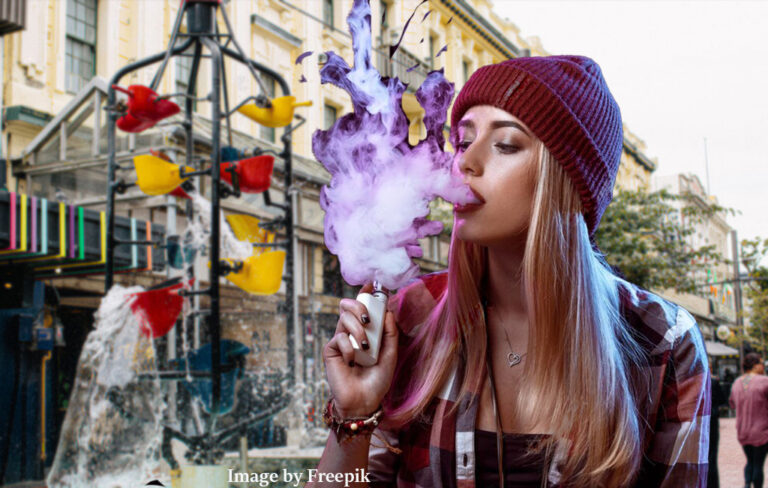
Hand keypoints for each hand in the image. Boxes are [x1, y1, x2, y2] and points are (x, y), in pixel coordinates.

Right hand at [322, 283, 398, 417]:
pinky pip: (338, 338)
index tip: (371, 284)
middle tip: (368, 318)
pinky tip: (352, 361)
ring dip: (357, 330)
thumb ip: (390, 333)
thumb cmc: (377, 379)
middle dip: (358, 305)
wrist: (364, 401)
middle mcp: (352, 332)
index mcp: (366, 331)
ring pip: (344, 319)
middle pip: (349, 306)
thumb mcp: (390, 354)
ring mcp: (340, 340)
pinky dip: (348, 348)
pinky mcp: (331, 350)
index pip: (363, 307)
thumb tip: (388, 312)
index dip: (365, 293)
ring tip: (365, 347)